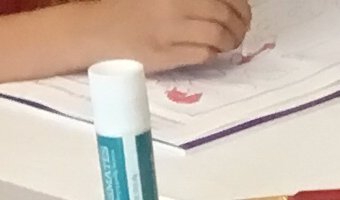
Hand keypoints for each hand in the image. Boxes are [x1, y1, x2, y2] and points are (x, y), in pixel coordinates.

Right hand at [83, 0, 249, 70]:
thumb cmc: (129, 8)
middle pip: (223, 14)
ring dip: (230, 41)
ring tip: (230, 43)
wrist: (96, 30)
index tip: (243, 11)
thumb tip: (224, 3)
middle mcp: (175, 2)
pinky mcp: (165, 54)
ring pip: (217, 35)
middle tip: (240, 30)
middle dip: (239, 24)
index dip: (239, 4)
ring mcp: (170, 29)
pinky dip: (214, 53)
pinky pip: (202, 54)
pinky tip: (213, 51)